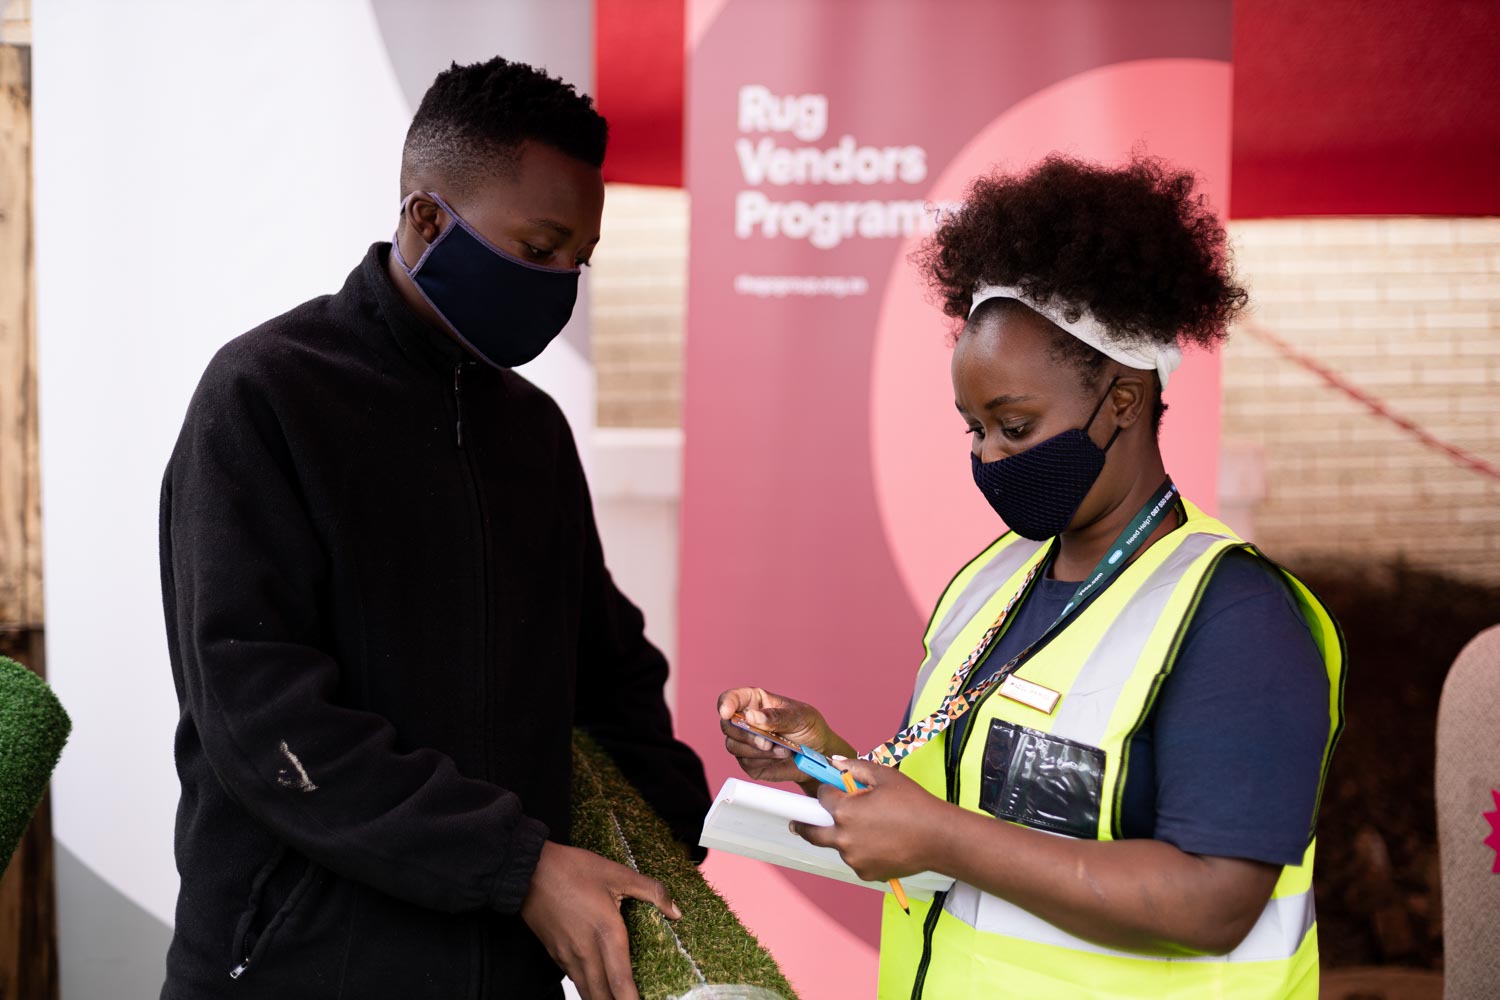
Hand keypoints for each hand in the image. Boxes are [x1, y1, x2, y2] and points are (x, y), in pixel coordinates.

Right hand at [520, 841, 679, 999]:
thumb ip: (650, 891)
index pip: (621, 982)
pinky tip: (601, 987)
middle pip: (603, 997)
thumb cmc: (572, 869)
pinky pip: (577, 981)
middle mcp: (586, 952)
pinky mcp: (556, 955)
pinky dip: (590, 990)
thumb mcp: (617, 873)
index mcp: (606, 934)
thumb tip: (675, 911)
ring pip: (588, 993)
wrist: (529, 871)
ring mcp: (569, 957)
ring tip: (620, 998)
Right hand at [717, 687, 853, 785]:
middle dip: (746, 735)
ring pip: (733, 746)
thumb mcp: (799, 717)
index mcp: (755, 702)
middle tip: (768, 741)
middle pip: (728, 725)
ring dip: (758, 751)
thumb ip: (776, 716)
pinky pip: (746, 763)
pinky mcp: (750, 762)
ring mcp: (746, 742)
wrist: (819, 755)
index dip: (725, 704)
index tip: (727, 713)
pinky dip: (764, 761)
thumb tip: (752, 717)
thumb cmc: (809, 728)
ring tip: (783, 749)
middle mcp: (746, 721)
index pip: (731, 698)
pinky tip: (779, 758)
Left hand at [790, 757, 951, 882]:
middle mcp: (843, 837)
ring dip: (845, 836)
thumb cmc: (914, 803)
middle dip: (804, 825)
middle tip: (797, 823)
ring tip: (874, 827)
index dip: (828, 791)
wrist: (939, 838)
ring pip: (839, 845)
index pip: (822, 797)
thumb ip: (855, 767)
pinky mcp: (865, 873)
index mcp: (844, 810)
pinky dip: (862, 851)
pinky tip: (883, 842)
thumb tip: (834, 762)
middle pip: (813, 832)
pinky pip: (855, 860)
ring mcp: (853, 858)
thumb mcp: (886, 776)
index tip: (830, 790)